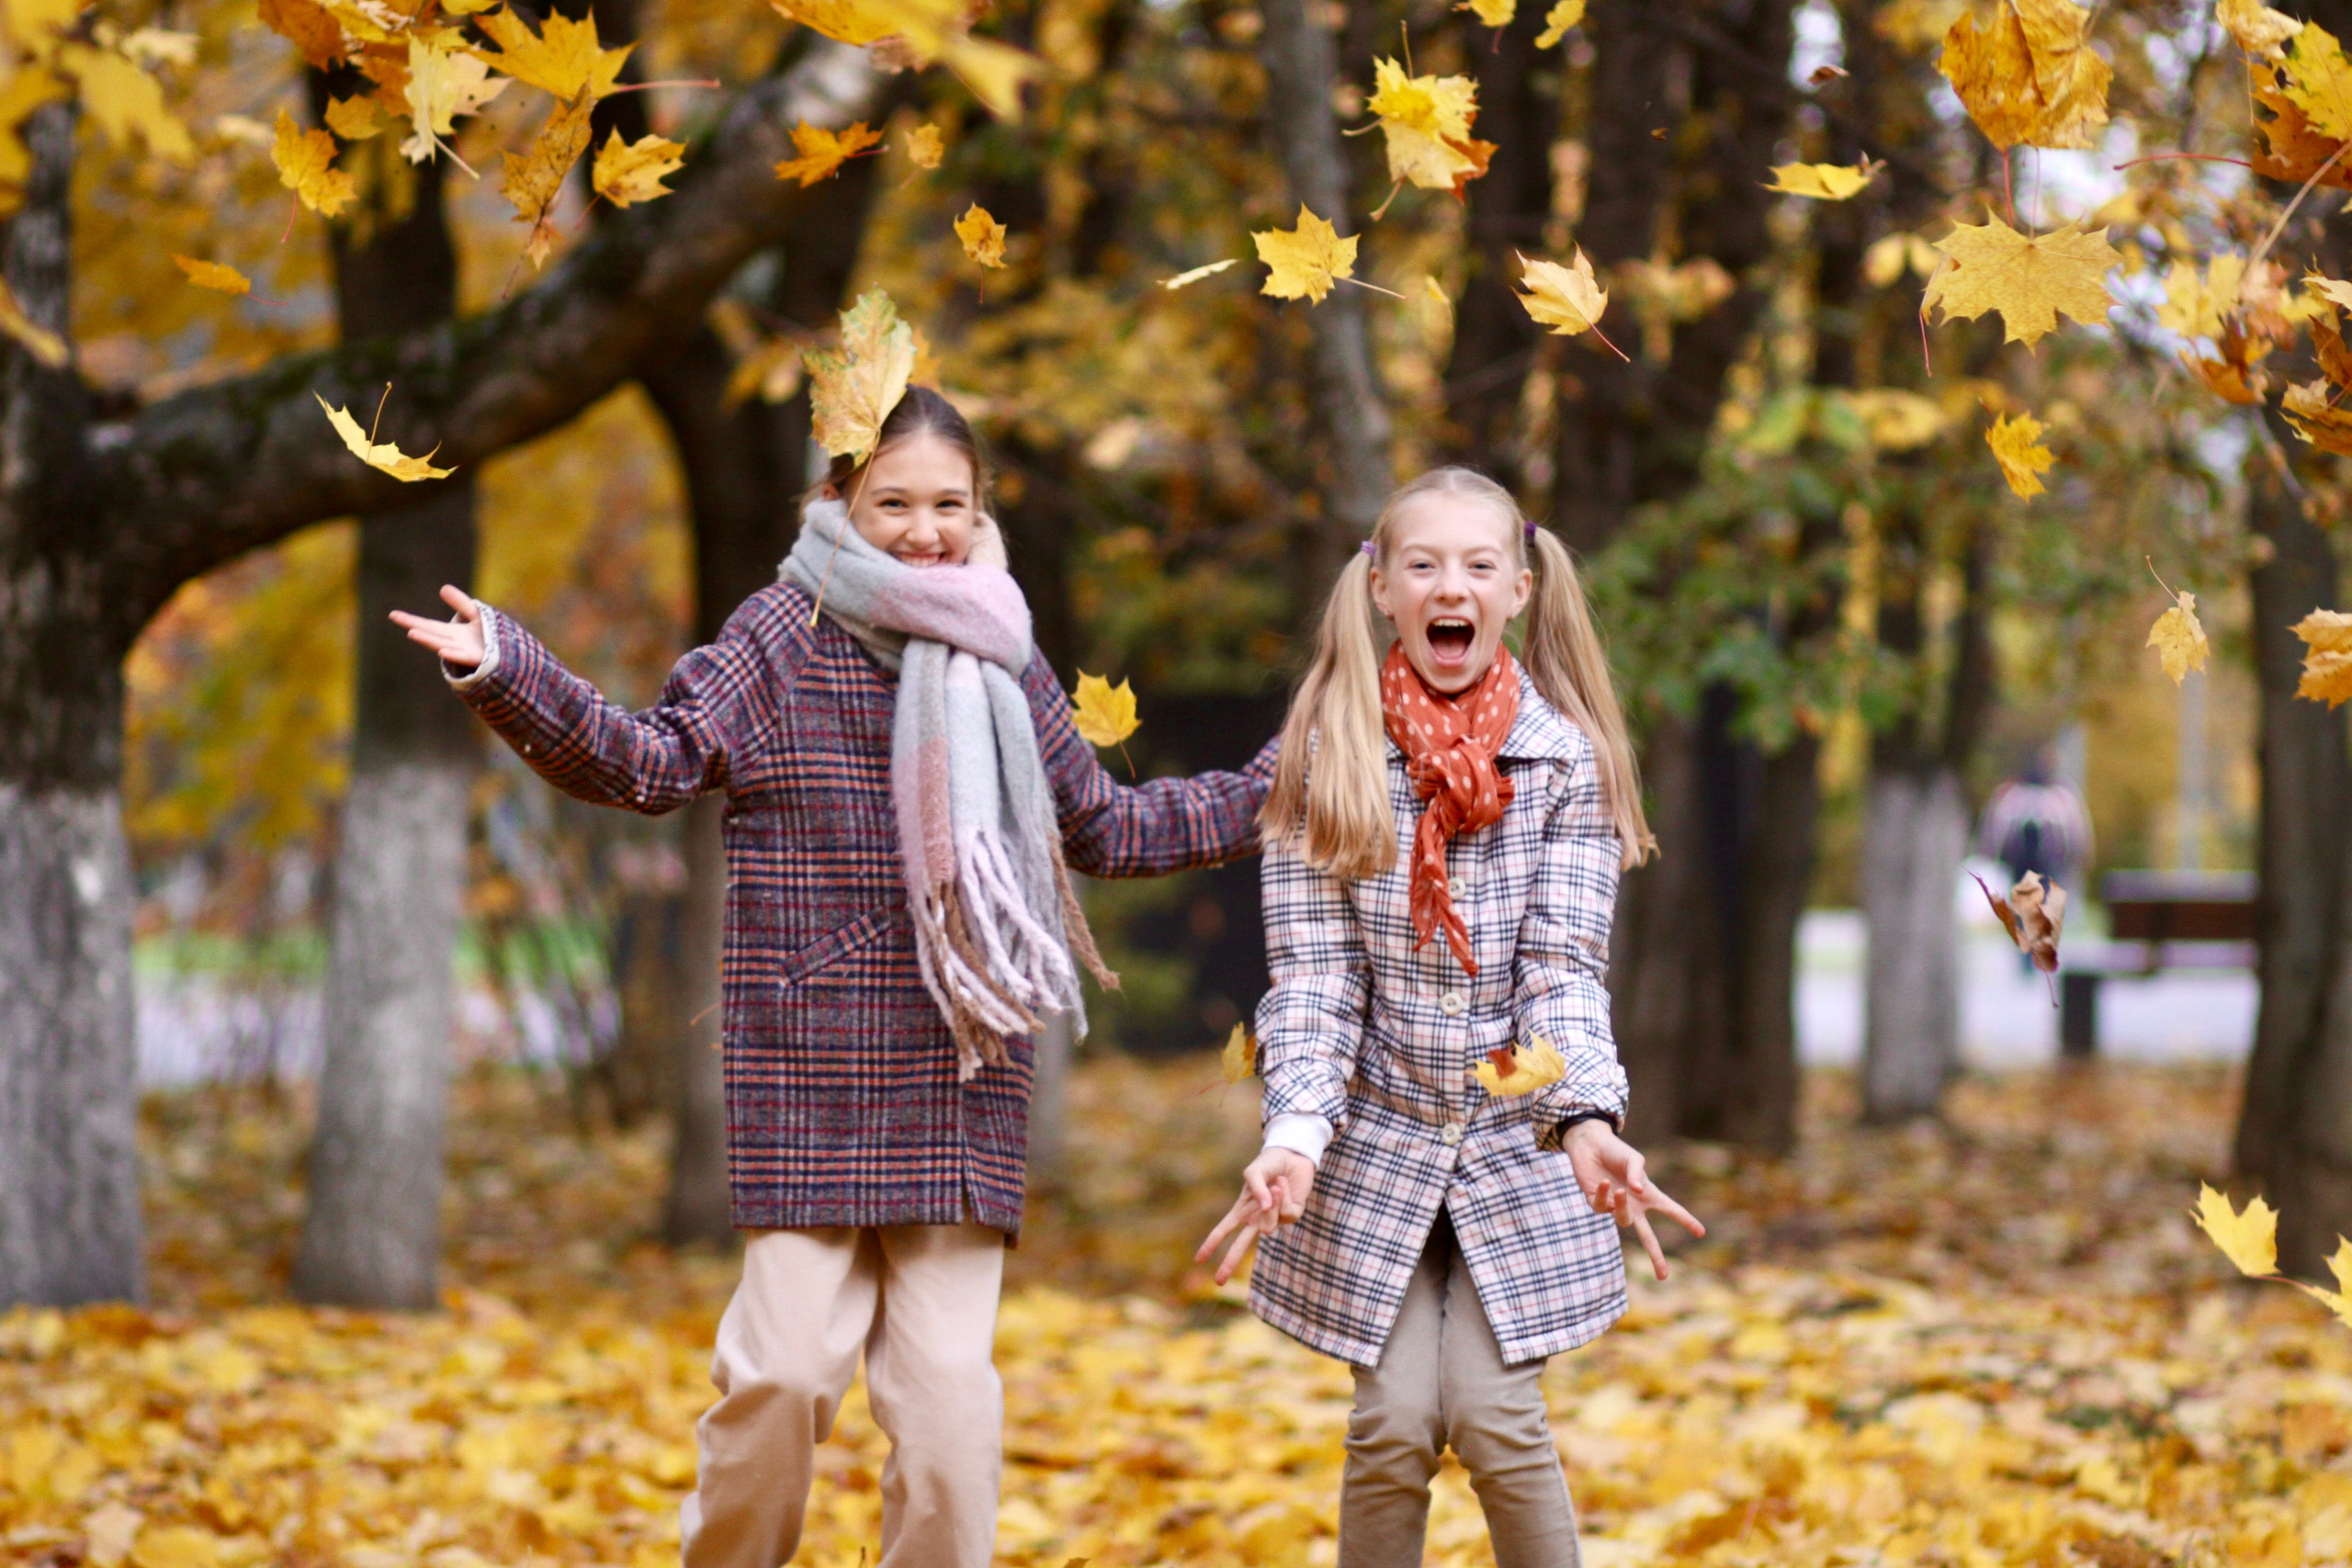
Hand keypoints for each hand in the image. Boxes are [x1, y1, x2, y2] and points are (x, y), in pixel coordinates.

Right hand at [389, 584, 484, 668]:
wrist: (506, 655)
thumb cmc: (488, 636)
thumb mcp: (474, 614)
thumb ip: (460, 603)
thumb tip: (443, 588)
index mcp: (450, 633)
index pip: (427, 625)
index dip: (411, 619)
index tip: (393, 614)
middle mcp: (452, 643)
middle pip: (431, 632)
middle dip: (414, 625)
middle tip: (396, 618)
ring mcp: (463, 652)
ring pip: (442, 644)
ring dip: (428, 639)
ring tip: (412, 632)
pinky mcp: (476, 659)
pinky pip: (462, 657)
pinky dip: (452, 654)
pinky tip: (442, 651)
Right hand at [1194, 1147, 1315, 1285]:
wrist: (1292, 1155)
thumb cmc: (1268, 1163)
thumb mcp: (1254, 1172)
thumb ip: (1256, 1189)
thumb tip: (1263, 1209)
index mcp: (1243, 1210)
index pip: (1224, 1230)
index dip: (1210, 1244)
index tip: (1198, 1259)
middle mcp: (1257, 1218)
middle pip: (1240, 1246)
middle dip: (1228, 1262)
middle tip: (1218, 1282)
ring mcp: (1275, 1218)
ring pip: (1268, 1227)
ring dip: (1271, 1205)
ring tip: (1276, 1183)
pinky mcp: (1292, 1215)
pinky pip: (1286, 1213)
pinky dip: (1284, 1196)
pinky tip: (1284, 1185)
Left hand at [1563, 1119, 1705, 1280]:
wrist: (1589, 1144)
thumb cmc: (1616, 1151)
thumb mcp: (1633, 1159)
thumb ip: (1637, 1173)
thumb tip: (1637, 1191)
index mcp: (1648, 1195)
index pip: (1671, 1210)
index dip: (1686, 1220)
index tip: (1701, 1233)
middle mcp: (1634, 1205)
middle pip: (1647, 1237)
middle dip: (1656, 1256)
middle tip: (1664, 1277)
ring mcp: (1615, 1206)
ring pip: (1623, 1220)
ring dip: (1622, 1208)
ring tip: (1620, 1190)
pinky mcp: (1596, 1203)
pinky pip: (1601, 1207)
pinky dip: (1603, 1195)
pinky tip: (1602, 1181)